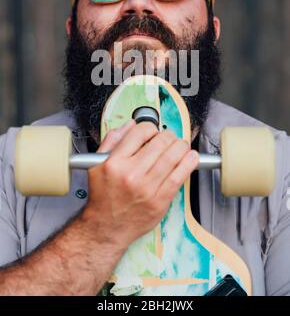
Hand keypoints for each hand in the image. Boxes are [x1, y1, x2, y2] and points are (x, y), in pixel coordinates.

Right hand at [84, 120, 197, 247]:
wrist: (106, 227)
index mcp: (114, 162)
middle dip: (168, 136)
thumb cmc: (103, 196)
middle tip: (169, 138)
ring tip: (181, 145)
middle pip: (160, 143)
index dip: (150, 128)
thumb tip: (130, 125)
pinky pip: (179, 177)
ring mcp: (146, 188)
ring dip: (181, 146)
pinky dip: (189, 163)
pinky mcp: (160, 201)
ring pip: (172, 157)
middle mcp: (131, 174)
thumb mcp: (96, 164)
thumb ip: (112, 141)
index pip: (140, 132)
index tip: (152, 131)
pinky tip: (190, 157)